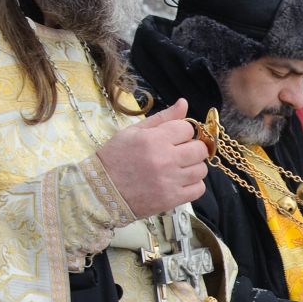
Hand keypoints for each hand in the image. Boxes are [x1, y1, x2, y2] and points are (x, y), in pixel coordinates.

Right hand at [95, 99, 208, 219]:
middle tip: (180, 152)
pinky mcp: (172, 199)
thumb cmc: (116, 157)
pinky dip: (193, 185)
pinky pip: (198, 189)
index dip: (182, 132)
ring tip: (178, 168)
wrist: (101, 189)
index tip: (174, 138)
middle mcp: (165, 160)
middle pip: (200, 150)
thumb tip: (184, 103)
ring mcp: (170, 181)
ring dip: (193, 167)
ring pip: (201, 170)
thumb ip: (162, 117)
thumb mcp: (134, 131)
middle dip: (192, 148)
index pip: (188, 129)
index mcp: (154, 140)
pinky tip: (180, 181)